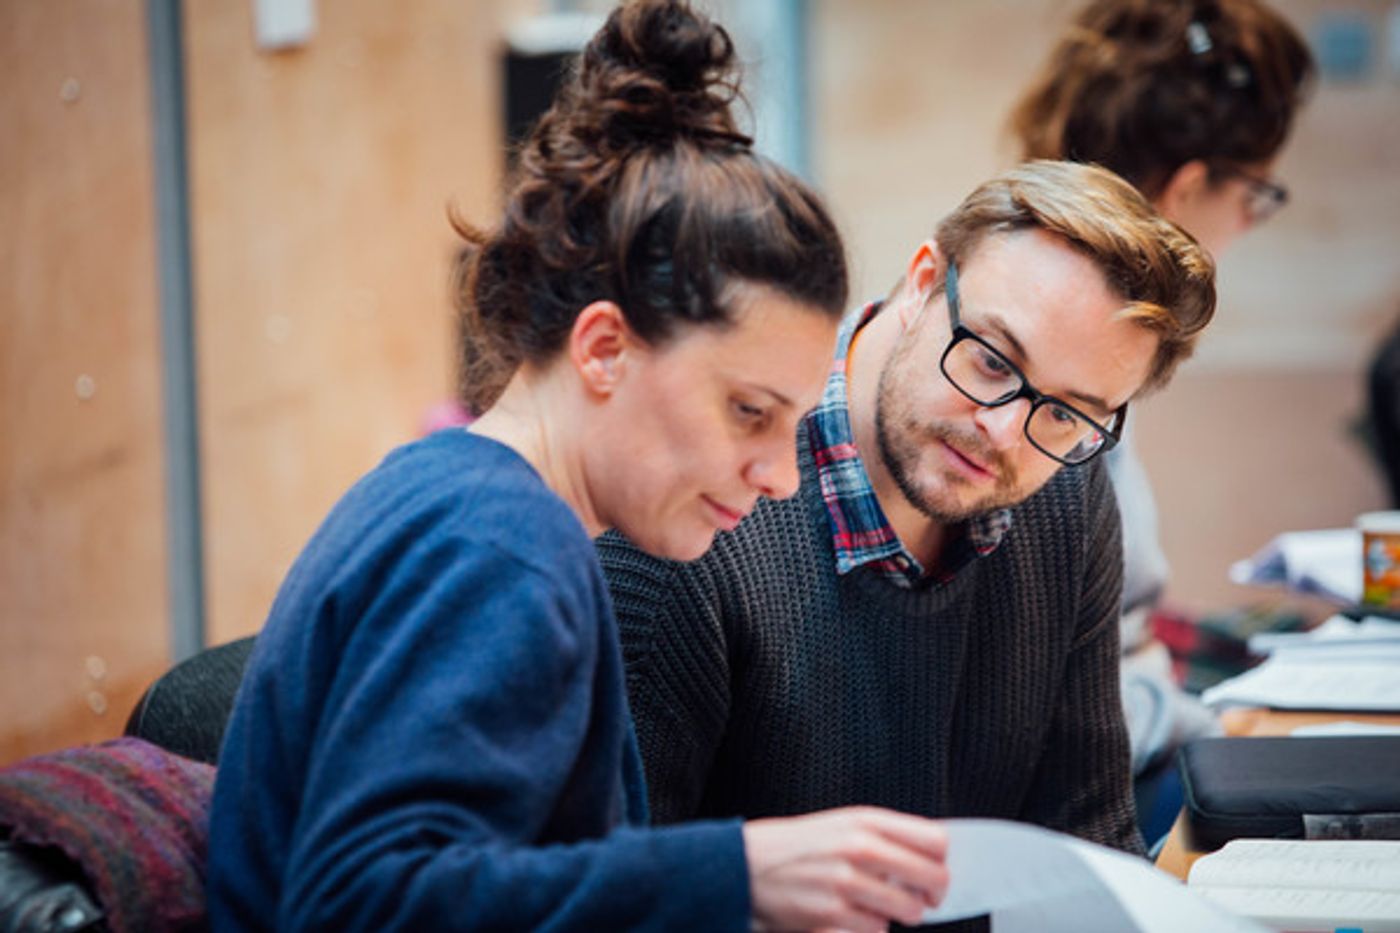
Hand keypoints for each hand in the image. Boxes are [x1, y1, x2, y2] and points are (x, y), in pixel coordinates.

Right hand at [742, 806, 948, 931]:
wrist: (747, 864)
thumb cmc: (799, 845)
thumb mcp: (844, 824)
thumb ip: (887, 836)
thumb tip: (932, 857)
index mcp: (867, 821)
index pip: (936, 841)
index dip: (942, 861)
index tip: (934, 871)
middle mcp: (860, 847)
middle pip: (933, 878)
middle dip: (932, 895)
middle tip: (920, 898)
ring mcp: (847, 882)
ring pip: (910, 911)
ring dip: (901, 914)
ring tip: (881, 905)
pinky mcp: (833, 914)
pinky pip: (877, 930)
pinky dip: (870, 927)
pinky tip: (852, 914)